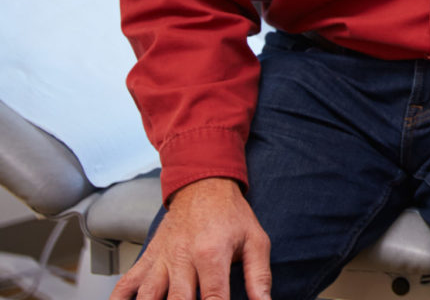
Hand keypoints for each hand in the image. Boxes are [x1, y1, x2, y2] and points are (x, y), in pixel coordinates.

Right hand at [108, 177, 270, 299]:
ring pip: (147, 296)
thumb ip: (259, 276)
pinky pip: (125, 285)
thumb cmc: (231, 215)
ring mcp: (161, 260)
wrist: (203, 185)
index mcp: (211, 254)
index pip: (214, 297)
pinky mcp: (147, 259)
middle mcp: (182, 258)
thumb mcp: (255, 240)